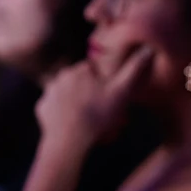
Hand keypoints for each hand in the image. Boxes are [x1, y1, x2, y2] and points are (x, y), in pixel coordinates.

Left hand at [35, 48, 152, 146]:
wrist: (69, 141)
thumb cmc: (98, 116)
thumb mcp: (122, 92)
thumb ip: (134, 70)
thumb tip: (148, 49)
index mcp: (80, 70)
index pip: (95, 70)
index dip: (105, 84)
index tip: (111, 98)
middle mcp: (61, 76)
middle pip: (81, 83)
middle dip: (91, 95)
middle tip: (103, 114)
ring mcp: (49, 93)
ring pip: (68, 95)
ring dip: (77, 104)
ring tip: (89, 122)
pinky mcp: (42, 109)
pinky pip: (55, 109)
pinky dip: (63, 115)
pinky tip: (73, 125)